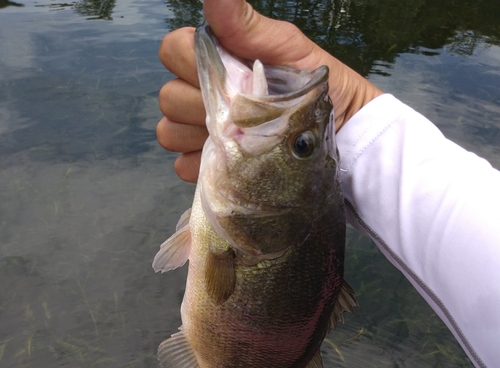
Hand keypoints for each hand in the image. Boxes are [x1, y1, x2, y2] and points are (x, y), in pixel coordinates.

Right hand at [156, 0, 382, 182]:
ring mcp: (199, 133)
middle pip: (168, 96)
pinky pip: (183, 165)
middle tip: (242, 113)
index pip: (172, 51)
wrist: (338, 132)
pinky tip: (232, 163)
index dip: (193, 62)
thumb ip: (245, 25)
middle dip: (202, 104)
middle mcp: (199, 96)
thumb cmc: (312, 87)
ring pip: (169, 131)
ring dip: (199, 136)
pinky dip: (204, 165)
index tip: (230, 75)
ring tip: (238, 139)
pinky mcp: (207, 166)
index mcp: (215, 62)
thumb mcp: (286, 49)